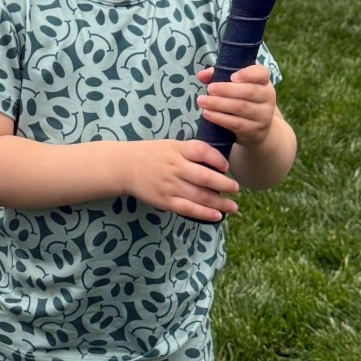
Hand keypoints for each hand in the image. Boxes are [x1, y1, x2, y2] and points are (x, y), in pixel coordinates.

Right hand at [122, 139, 238, 221]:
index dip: (218, 159)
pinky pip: (188, 209)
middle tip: (236, 189)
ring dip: (221, 203)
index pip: (202, 151)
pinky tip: (217, 215)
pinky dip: (205, 213)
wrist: (124, 167)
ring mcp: (170, 185)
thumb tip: (218, 165)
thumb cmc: (151, 155)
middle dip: (225, 185)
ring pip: (201, 196)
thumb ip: (191, 152)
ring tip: (233, 207)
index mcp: (176, 149)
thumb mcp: (170, 145)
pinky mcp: (165, 201)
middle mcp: (174, 167)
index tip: (226, 167)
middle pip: (206, 177)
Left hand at [198, 64, 277, 146]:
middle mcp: (267, 97)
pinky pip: (236, 123)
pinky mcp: (254, 130)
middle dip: (226, 89)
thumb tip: (202, 75)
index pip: (261, 73)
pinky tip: (207, 113)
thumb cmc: (242, 100)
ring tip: (201, 101)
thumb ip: (218, 76)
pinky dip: (219, 118)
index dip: (247, 74)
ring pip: (241, 107)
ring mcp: (263, 115)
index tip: (232, 76)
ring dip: (218, 104)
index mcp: (264, 81)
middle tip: (209, 89)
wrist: (256, 129)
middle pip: (249, 91)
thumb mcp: (235, 85)